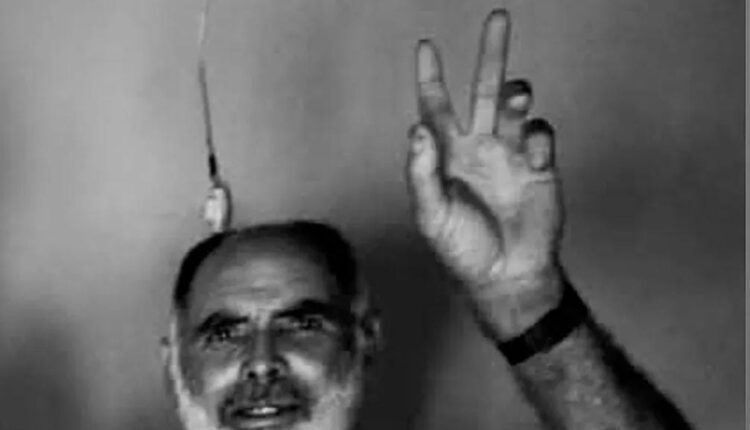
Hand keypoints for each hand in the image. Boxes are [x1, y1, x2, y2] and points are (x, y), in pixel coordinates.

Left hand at [407, 10, 564, 338]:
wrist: (506, 275)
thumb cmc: (463, 249)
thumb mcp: (432, 216)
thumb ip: (422, 173)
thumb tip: (417, 129)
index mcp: (447, 155)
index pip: (436, 107)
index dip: (431, 77)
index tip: (425, 46)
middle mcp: (478, 147)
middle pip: (484, 89)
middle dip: (491, 54)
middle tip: (498, 17)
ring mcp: (510, 154)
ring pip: (517, 106)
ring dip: (517, 94)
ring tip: (516, 100)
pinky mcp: (539, 166)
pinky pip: (541, 135)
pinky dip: (539, 138)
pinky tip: (533, 160)